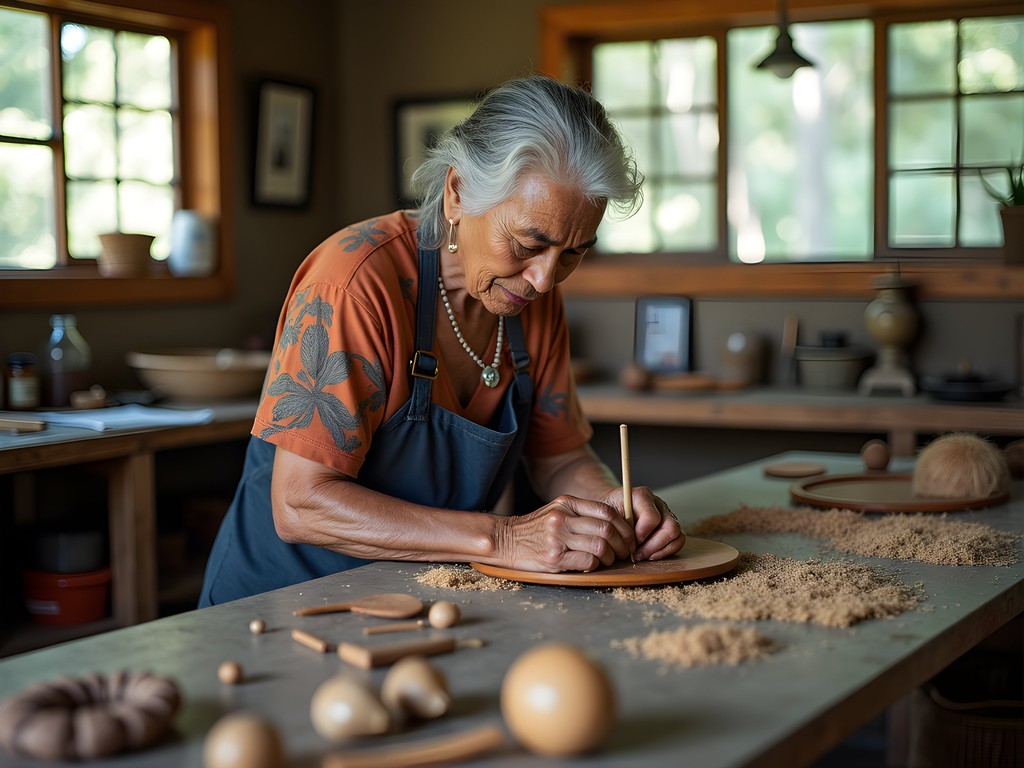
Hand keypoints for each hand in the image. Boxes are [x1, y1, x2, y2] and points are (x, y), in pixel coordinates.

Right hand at [501, 495, 635, 572]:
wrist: (506, 540)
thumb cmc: (536, 528)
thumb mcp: (557, 510)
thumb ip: (582, 513)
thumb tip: (616, 525)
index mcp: (567, 503)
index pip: (606, 511)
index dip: (623, 526)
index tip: (627, 537)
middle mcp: (562, 518)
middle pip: (607, 529)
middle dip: (622, 544)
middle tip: (623, 552)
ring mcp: (557, 538)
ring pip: (600, 546)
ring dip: (610, 557)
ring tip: (608, 560)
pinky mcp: (554, 558)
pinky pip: (588, 562)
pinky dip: (595, 565)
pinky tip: (591, 565)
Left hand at [598, 486, 684, 561]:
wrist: (611, 510)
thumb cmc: (608, 512)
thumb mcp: (606, 513)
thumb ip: (618, 524)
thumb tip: (631, 545)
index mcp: (643, 496)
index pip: (652, 517)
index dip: (642, 533)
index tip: (631, 541)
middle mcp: (659, 504)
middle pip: (671, 528)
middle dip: (653, 546)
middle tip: (637, 554)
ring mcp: (667, 516)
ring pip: (677, 536)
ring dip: (659, 551)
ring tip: (642, 555)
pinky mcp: (670, 528)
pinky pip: (678, 542)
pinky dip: (665, 552)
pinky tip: (649, 555)